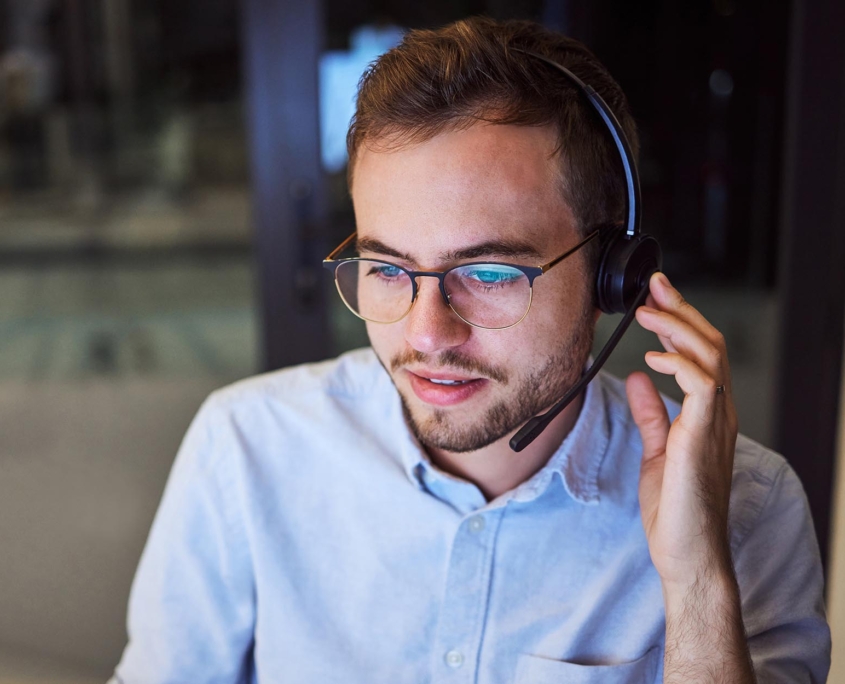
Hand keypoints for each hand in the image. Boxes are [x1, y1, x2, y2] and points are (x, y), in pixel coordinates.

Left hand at [626, 272, 738, 589]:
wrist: (687, 553)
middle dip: (682, 310)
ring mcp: (715, 424)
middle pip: (710, 345)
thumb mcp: (658, 449)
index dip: (680, 323)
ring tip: (648, 311)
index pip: (701, 355)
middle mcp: (717, 413)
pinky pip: (702, 386)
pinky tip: (653, 355)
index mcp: (707, 415)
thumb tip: (639, 378)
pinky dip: (679, 363)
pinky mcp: (704, 437)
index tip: (655, 298)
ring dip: (679, 327)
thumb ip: (652, 413)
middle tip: (654, 285)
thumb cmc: (675, 508)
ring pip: (710, 357)